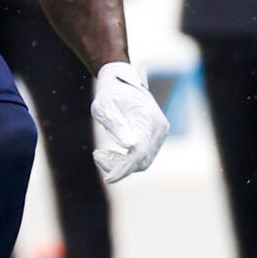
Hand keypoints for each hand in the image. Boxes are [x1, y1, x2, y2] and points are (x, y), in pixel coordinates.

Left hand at [92, 60, 167, 181]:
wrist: (120, 79)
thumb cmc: (108, 93)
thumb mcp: (103, 107)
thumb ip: (115, 125)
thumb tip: (129, 146)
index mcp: (147, 120)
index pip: (139, 153)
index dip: (124, 168)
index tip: (108, 178)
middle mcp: (158, 128)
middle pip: (142, 160)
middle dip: (118, 166)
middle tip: (97, 156)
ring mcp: (159, 132)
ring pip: (143, 161)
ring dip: (122, 164)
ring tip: (100, 154)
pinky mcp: (156, 135)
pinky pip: (144, 156)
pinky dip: (127, 159)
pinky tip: (109, 154)